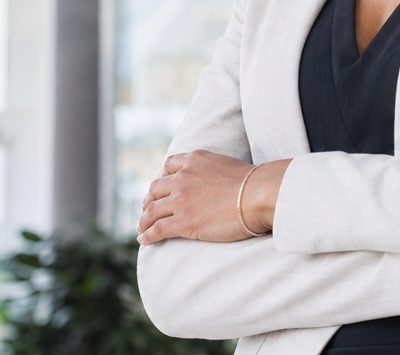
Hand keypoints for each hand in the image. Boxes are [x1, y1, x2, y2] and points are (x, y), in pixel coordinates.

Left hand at [137, 150, 290, 244]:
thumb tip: (217, 185)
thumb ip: (213, 171)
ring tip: (141, 228)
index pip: (169, 166)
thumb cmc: (254, 183)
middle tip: (146, 210)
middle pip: (155, 188)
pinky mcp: (183, 221)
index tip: (160, 189)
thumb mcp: (226, 165)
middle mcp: (183, 177)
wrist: (258, 194)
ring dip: (144, 220)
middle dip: (148, 200)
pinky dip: (148, 235)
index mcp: (194, 160)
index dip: (161, 178)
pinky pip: (158, 229)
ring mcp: (181, 199)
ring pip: (152, 210)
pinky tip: (144, 240)